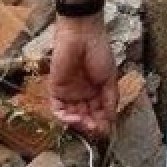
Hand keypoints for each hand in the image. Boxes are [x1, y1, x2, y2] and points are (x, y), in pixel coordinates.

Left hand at [50, 16, 117, 136]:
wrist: (82, 36)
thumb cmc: (99, 52)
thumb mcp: (110, 77)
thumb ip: (110, 99)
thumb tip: (111, 120)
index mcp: (97, 91)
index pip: (99, 113)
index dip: (102, 123)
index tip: (106, 130)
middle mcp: (83, 94)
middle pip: (86, 117)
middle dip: (90, 125)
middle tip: (95, 129)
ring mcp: (69, 93)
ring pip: (72, 116)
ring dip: (78, 123)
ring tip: (86, 123)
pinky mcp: (56, 90)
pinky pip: (58, 109)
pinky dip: (64, 116)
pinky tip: (74, 117)